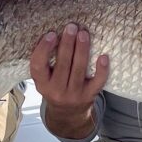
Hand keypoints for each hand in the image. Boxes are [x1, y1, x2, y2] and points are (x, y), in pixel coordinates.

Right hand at [30, 23, 109, 139]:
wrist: (68, 114)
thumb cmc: (55, 88)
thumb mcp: (44, 79)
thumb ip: (44, 62)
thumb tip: (50, 34)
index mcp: (42, 84)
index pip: (38, 65)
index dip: (44, 49)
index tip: (51, 34)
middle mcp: (56, 91)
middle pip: (63, 64)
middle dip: (67, 43)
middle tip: (71, 27)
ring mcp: (74, 94)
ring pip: (79, 69)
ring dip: (82, 49)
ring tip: (83, 33)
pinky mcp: (89, 96)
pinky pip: (97, 82)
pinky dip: (102, 69)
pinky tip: (103, 56)